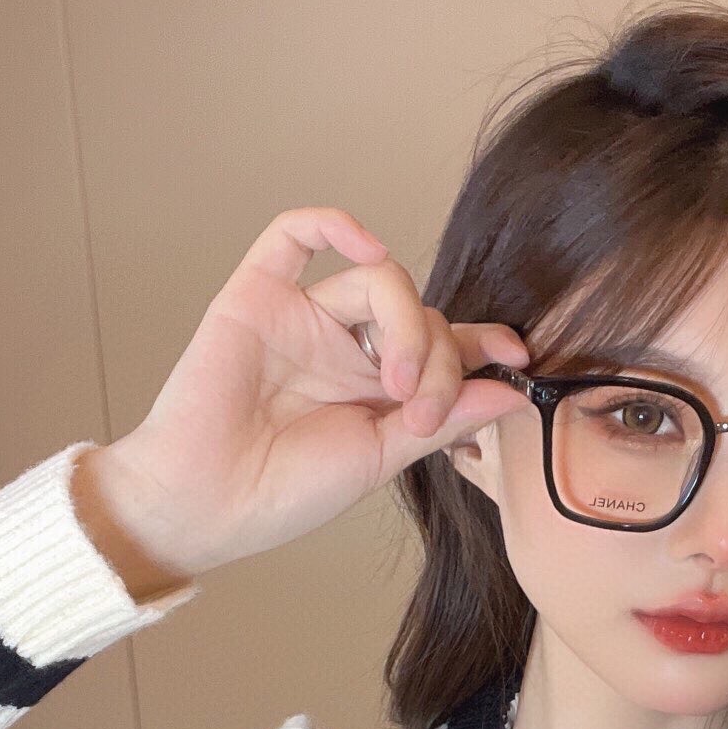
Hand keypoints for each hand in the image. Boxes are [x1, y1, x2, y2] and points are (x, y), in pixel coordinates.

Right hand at [74, 206, 530, 582]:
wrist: (208, 503)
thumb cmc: (284, 492)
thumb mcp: (380, 458)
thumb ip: (443, 419)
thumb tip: (512, 391)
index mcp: (376, 389)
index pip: (440, 345)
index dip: (482, 342)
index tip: (519, 357)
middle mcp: (345, 347)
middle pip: (420, 314)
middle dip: (437, 360)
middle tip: (419, 412)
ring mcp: (303, 319)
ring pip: (379, 280)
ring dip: (404, 325)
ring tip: (392, 386)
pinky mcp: (257, 297)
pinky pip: (293, 236)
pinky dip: (334, 225)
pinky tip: (367, 246)